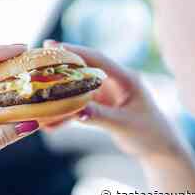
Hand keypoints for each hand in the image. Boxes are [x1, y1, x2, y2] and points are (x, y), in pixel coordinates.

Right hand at [43, 41, 185, 159]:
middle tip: (37, 60)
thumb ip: (101, 116)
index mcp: (126, 78)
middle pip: (84, 70)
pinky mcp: (101, 106)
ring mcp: (106, 94)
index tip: (54, 46)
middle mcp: (114, 82)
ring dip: (60, 94)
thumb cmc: (149, 133)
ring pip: (78, 90)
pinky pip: (80, 107)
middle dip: (61, 67)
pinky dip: (67, 114)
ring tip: (37, 95)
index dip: (76, 51)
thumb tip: (76, 111)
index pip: (98, 59)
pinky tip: (52, 124)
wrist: (158, 148)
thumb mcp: (125, 124)